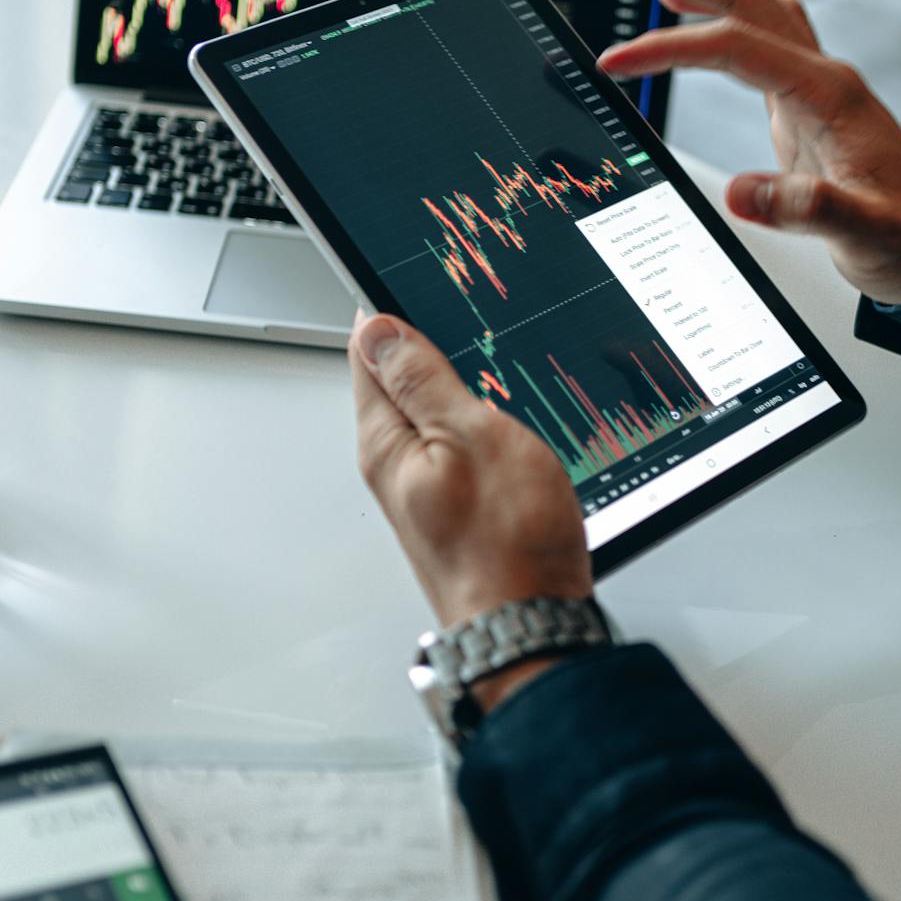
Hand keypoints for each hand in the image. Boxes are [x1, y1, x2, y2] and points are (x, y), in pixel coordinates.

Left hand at [350, 312, 591, 707]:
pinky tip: (502, 408)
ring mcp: (425, 484)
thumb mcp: (471, 438)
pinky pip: (456, 439)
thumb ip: (423, 381)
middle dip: (425, 338)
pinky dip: (476, 414)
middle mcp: (394, 462)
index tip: (418, 275)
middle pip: (397, 376)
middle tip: (463, 304)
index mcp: (385, 439)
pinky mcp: (455, 503)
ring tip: (486, 347)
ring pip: (431, 407)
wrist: (533, 625)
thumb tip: (380, 328)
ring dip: (455, 376)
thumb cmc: (507, 546)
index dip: (389, 306)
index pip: (366, 349)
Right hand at [600, 0, 900, 304]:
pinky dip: (717, 16)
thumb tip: (741, 193)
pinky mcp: (803, 101)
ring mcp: (813, 84)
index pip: (737, 47)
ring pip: (753, 8)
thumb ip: (808, 210)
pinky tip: (689, 18)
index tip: (619, 62)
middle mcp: (822, 76)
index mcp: (830, 95)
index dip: (673, 49)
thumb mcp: (866, 235)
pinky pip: (756, 38)